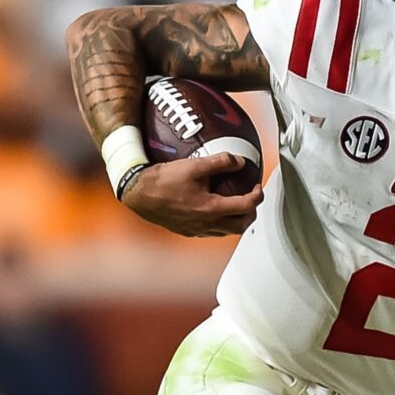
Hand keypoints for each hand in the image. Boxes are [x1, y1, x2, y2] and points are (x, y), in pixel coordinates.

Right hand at [118, 153, 263, 237]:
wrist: (138, 193)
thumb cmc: (163, 180)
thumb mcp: (194, 165)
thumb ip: (220, 162)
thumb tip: (240, 161)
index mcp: (211, 209)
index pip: (246, 206)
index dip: (257, 196)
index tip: (257, 187)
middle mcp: (206, 224)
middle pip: (241, 226)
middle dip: (251, 213)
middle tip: (251, 199)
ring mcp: (196, 230)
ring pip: (227, 232)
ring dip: (237, 221)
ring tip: (237, 206)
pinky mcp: (186, 231)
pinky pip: (212, 232)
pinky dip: (221, 224)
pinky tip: (216, 211)